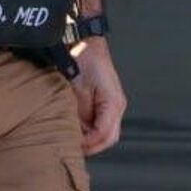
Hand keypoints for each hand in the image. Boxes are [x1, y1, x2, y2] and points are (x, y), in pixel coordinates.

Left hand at [69, 37, 126, 155]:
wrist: (85, 42)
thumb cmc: (83, 60)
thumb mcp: (77, 89)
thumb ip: (80, 113)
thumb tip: (77, 131)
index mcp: (113, 104)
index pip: (104, 135)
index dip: (88, 144)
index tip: (73, 145)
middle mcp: (117, 106)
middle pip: (109, 137)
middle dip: (92, 146)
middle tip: (73, 148)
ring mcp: (113, 104)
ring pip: (106, 132)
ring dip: (91, 138)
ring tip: (73, 139)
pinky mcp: (105, 101)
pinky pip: (100, 122)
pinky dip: (90, 128)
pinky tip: (77, 128)